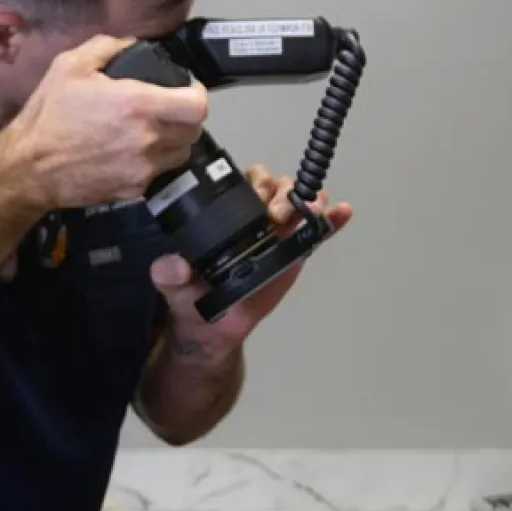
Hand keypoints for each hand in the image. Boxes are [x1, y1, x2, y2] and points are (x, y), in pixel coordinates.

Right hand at [8, 35, 207, 210]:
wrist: (30, 168)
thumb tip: (130, 44)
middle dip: (186, 115)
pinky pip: (158, 172)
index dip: (197, 93)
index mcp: (137, 105)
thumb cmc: (48, 118)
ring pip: (180, 153)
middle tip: (168, 106)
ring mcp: (143, 168)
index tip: (186, 87)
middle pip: (194, 130)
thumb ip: (107, 47)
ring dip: (174, 139)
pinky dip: (153, 160)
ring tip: (152, 129)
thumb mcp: (70, 65)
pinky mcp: (134, 189)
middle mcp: (146, 139)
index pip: (196, 104)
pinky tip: (131, 150)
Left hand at [149, 164, 352, 348]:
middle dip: (281, 191)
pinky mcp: (296, 252)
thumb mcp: (173, 286)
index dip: (255, 181)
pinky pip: (318, 232)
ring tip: (307, 214)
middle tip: (276, 214)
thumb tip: (175, 266)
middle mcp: (254, 218)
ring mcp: (279, 233)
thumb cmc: (192, 300)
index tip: (256, 198)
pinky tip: (343, 212)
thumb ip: (168, 274)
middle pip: (277, 185)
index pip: (245, 182)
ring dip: (308, 199)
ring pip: (300, 200)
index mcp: (226, 217)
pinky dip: (334, 219)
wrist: (213, 328)